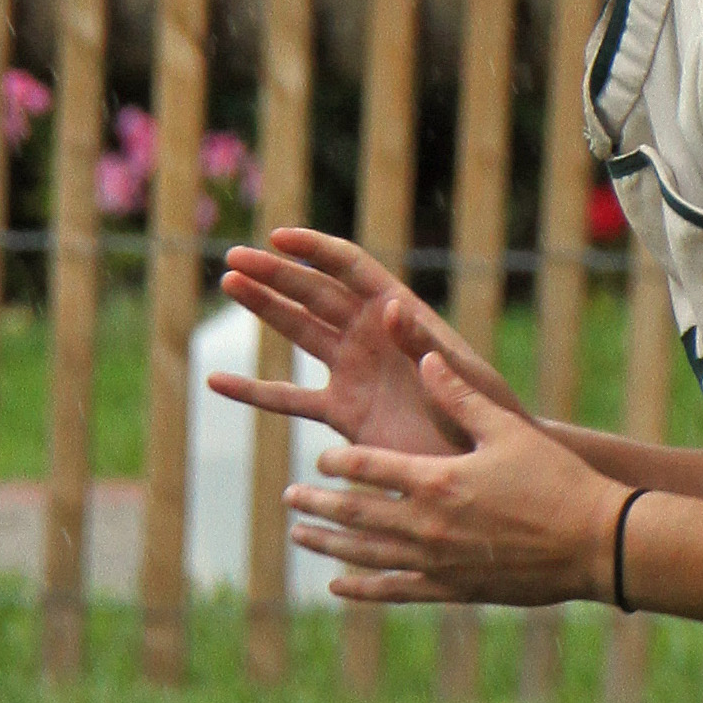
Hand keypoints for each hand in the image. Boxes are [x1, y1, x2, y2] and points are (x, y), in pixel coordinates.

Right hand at [206, 228, 520, 459]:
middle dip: (276, 274)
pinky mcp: (343, 414)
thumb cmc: (485, 412)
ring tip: (229, 282)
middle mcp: (371, 336)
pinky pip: (289, 399)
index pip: (351, 270)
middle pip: (315, 294)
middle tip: (233, 259)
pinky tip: (217, 383)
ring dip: (264, 308)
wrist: (484, 465)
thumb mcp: (458, 375)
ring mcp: (353, 372)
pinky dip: (254, 392)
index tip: (277, 237)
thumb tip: (391, 306)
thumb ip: (421, 341)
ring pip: (298, 332)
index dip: (315, 250)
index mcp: (401, 314)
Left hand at [285, 347, 626, 608]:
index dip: (339, 461)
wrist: (595, 543)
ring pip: (366, 555)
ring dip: (328, 545)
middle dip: (318, 503)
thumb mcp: (507, 428)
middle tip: (290, 497)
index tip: (322, 457)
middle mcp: (426, 524)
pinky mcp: (454, 589)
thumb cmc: (556, 480)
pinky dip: (363, 589)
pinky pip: (396, 591)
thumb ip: (460, 394)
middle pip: (354, 514)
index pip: (368, 468)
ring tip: (300, 536)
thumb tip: (423, 357)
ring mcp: (437, 562)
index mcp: (436, 479)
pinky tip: (339, 587)